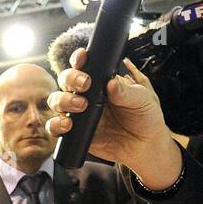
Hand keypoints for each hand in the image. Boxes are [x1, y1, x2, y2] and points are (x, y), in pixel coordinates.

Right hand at [47, 51, 181, 186]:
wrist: (146, 145)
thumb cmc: (145, 117)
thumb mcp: (143, 99)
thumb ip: (127, 91)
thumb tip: (111, 83)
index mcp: (102, 81)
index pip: (85, 65)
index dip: (79, 59)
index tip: (82, 58)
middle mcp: (87, 95)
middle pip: (66, 80)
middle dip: (70, 78)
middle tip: (85, 85)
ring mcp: (79, 113)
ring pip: (57, 101)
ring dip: (62, 100)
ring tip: (80, 106)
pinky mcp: (75, 132)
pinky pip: (56, 127)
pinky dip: (56, 125)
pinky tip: (67, 125)